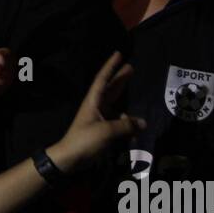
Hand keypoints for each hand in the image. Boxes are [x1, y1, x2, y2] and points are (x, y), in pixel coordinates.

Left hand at [52, 51, 141, 169]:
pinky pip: (117, 123)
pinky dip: (126, 125)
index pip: (103, 79)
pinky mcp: (102, 130)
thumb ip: (126, 126)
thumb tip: (143, 123)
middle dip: (120, 79)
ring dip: (126, 107)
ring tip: (137, 111)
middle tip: (131, 67)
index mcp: (93, 101)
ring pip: (116, 106)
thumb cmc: (85, 140)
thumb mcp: (107, 131)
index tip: (118, 53)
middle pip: (111, 89)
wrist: (70, 158)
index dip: (110, 66)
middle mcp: (96, 106)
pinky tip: (135, 131)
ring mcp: (99, 118)